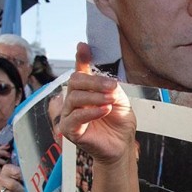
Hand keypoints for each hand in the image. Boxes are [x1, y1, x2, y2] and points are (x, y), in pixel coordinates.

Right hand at [60, 43, 136, 164]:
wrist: (122, 145)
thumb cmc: (119, 122)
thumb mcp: (119, 99)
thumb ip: (110, 87)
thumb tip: (105, 79)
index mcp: (86, 90)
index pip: (80, 71)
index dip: (81, 57)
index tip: (83, 46)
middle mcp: (74, 100)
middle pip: (75, 82)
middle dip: (94, 82)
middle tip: (112, 86)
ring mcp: (69, 115)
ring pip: (74, 98)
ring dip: (95, 97)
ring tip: (110, 101)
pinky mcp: (69, 130)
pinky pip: (74, 118)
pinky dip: (90, 112)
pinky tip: (104, 110)